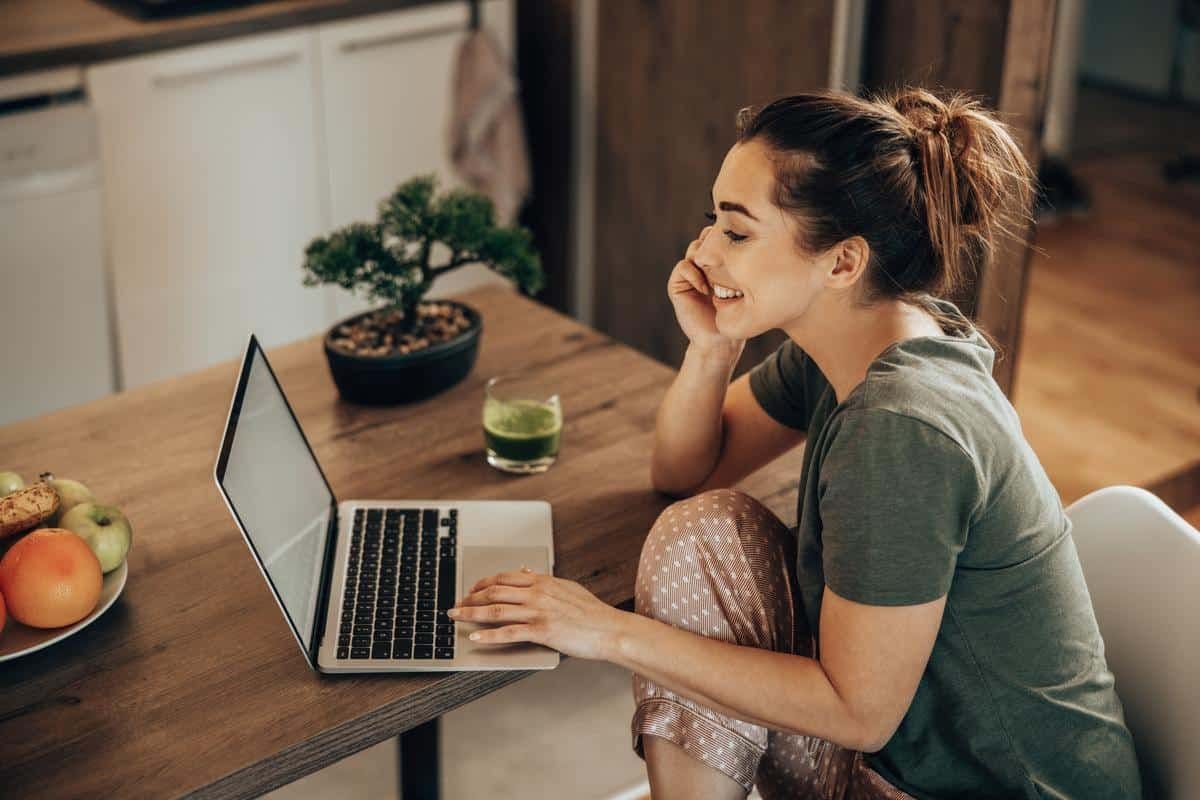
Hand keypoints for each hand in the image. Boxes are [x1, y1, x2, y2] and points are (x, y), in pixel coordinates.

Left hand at [448, 568, 628, 660]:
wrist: (609, 629)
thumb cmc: (591, 612)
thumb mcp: (567, 587)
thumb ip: (544, 579)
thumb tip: (526, 570)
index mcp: (543, 581)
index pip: (504, 577)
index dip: (482, 583)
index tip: (470, 590)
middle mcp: (538, 593)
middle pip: (494, 592)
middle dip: (470, 598)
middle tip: (456, 604)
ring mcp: (539, 612)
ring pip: (496, 610)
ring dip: (472, 614)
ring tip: (456, 618)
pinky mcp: (542, 631)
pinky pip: (509, 632)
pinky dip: (488, 635)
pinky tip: (475, 638)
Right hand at [667, 227, 740, 353]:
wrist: (720, 341)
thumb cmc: (737, 316)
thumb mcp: (745, 287)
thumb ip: (743, 266)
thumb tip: (754, 241)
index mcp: (719, 263)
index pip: (719, 237)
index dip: (727, 236)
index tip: (739, 247)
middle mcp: (703, 266)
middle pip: (705, 238)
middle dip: (715, 243)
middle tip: (727, 256)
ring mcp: (690, 275)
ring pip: (694, 249)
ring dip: (705, 258)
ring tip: (716, 275)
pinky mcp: (678, 286)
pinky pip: (683, 267)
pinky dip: (694, 274)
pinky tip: (705, 289)